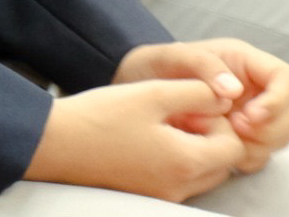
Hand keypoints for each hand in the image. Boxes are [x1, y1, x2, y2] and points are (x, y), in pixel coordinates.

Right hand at [22, 79, 244, 201]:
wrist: (55, 144)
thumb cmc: (101, 116)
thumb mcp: (153, 93)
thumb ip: (198, 92)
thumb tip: (226, 98)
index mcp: (186, 162)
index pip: (234, 146)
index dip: (220, 121)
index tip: (192, 104)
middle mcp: (179, 187)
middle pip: (222, 164)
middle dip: (210, 136)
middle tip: (179, 113)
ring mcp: (162, 196)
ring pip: (203, 173)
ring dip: (194, 148)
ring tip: (162, 124)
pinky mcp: (147, 196)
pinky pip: (180, 180)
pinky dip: (176, 159)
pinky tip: (148, 138)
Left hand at [115, 40, 288, 171]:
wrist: (137, 88)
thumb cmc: (156, 65)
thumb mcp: (173, 56)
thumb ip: (204, 66)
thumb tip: (234, 90)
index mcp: (246, 62)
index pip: (286, 78)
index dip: (278, 100)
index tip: (249, 116)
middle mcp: (255, 88)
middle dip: (273, 126)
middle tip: (237, 129)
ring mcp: (252, 114)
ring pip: (283, 136)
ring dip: (261, 144)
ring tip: (226, 136)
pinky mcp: (242, 138)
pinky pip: (262, 154)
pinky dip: (249, 157)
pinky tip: (222, 149)